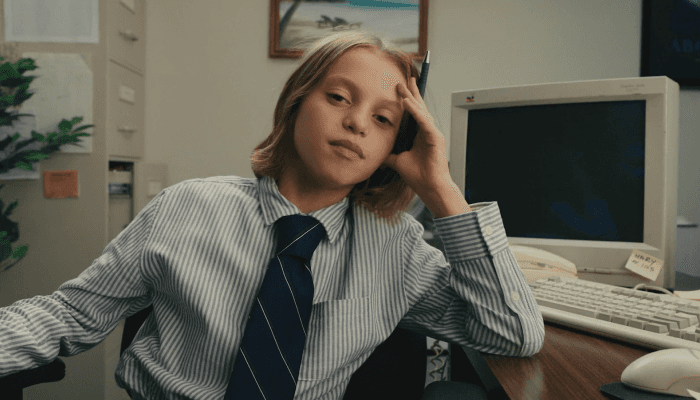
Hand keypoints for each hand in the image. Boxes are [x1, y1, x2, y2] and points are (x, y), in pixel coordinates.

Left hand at [383, 76, 451, 196]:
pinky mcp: (435, 137)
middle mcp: (427, 131)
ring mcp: (433, 133)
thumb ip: (389, 155)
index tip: (400, 88)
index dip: (407, 100)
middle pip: (418, 107)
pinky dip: (415, 111)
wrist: (429, 187)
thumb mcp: (398, 161)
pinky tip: (407, 102)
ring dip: (411, 98)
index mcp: (420, 135)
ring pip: (421, 111)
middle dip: (411, 93)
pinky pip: (424, 120)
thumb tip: (377, 154)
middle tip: (403, 79)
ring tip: (403, 86)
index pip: (413, 113)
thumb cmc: (418, 176)